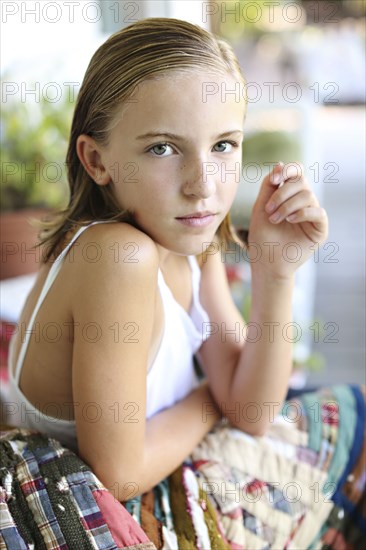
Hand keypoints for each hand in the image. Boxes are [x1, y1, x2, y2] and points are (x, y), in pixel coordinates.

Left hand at [247, 161, 328, 278]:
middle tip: (269, 210)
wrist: (266, 261)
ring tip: (275, 219)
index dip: (287, 171)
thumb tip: (280, 163)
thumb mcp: (260, 206)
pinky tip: (289, 220)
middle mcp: (303, 202)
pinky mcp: (320, 229)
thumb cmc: (262, 236)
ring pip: (308, 195)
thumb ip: (269, 185)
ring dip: (287, 206)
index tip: (274, 180)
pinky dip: (302, 213)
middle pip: (301, 182)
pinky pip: (318, 212)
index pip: (296, 172)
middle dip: (282, 193)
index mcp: (290, 194)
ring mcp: (312, 214)